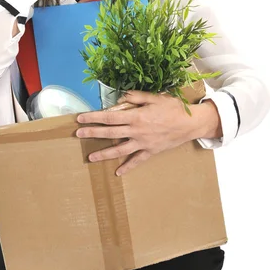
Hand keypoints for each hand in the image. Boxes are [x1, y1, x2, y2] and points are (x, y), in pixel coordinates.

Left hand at [76, 91, 199, 176]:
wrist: (192, 123)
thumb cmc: (174, 107)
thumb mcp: (155, 97)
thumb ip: (136, 97)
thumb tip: (120, 98)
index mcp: (136, 116)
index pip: (109, 117)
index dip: (93, 117)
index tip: (80, 118)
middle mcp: (137, 131)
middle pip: (110, 133)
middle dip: (92, 133)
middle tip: (78, 135)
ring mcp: (143, 143)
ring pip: (119, 150)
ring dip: (103, 153)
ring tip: (90, 157)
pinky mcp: (151, 151)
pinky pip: (137, 161)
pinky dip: (127, 167)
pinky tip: (118, 172)